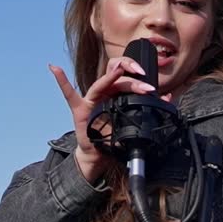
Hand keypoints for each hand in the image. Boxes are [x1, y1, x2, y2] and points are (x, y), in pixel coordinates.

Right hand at [48, 57, 154, 184]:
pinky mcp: (79, 110)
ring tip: (122, 71)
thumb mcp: (134, 119)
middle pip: (115, 75)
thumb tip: (168, 97)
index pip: (126, 75)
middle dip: (130, 75)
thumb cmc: (116, 133)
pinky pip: (69, 94)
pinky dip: (61, 80)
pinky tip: (54, 68)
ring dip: (113, 77)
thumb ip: (149, 107)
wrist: (101, 153)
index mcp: (116, 92)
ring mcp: (90, 99)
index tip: (148, 75)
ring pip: (101, 83)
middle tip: (143, 77)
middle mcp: (103, 91)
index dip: (136, 71)